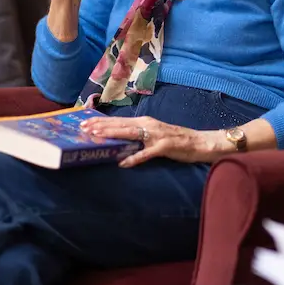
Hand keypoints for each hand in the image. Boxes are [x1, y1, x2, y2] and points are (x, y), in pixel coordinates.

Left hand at [79, 116, 230, 166]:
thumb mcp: (156, 136)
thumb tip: (120, 142)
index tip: (85, 122)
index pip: (120, 121)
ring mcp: (157, 135)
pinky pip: (146, 153)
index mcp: (146, 122)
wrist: (200, 143)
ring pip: (130, 134)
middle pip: (121, 125)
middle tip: (83, 128)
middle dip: (101, 126)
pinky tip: (123, 163)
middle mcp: (150, 125)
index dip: (102, 121)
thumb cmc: (178, 141)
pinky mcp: (165, 146)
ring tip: (97, 137)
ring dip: (112, 135)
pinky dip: (134, 158)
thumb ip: (139, 137)